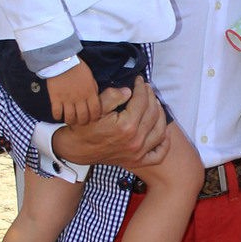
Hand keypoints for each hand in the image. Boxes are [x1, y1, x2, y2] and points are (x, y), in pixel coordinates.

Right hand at [47, 60, 101, 125]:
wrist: (61, 61)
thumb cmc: (77, 67)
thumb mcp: (91, 78)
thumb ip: (93, 90)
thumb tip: (94, 99)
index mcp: (90, 93)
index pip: (95, 111)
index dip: (94, 117)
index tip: (92, 118)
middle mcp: (79, 99)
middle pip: (83, 117)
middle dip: (83, 122)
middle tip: (80, 121)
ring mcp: (67, 100)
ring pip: (70, 118)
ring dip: (71, 121)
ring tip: (70, 120)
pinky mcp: (55, 99)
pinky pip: (57, 113)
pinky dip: (58, 117)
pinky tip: (59, 115)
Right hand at [53, 78, 167, 167]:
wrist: (76, 149)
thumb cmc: (84, 127)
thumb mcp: (95, 107)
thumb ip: (112, 96)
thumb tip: (129, 91)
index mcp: (126, 126)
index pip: (142, 101)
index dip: (142, 88)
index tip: (140, 80)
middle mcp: (136, 141)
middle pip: (153, 114)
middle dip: (151, 97)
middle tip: (147, 89)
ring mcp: (138, 153)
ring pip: (160, 131)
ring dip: (161, 115)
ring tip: (155, 104)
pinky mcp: (137, 161)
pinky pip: (158, 155)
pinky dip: (165, 144)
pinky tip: (164, 132)